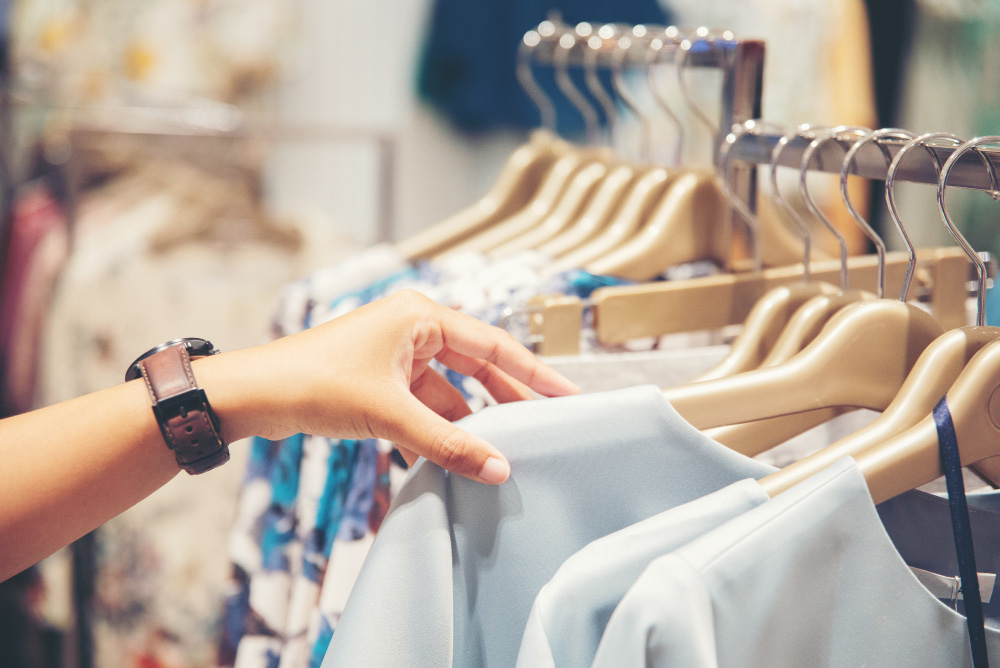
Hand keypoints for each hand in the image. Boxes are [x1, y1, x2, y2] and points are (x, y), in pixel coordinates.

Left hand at [203, 290, 579, 483]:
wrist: (255, 395)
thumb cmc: (315, 382)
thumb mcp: (390, 415)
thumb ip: (446, 442)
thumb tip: (497, 468)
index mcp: (421, 316)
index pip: (494, 344)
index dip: (534, 372)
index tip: (567, 393)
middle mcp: (412, 329)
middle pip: (475, 368)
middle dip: (505, 400)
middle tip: (542, 427)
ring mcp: (395, 356)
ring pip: (447, 393)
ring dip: (465, 424)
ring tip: (496, 455)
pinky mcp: (379, 382)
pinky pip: (421, 407)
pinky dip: (435, 431)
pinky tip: (447, 461)